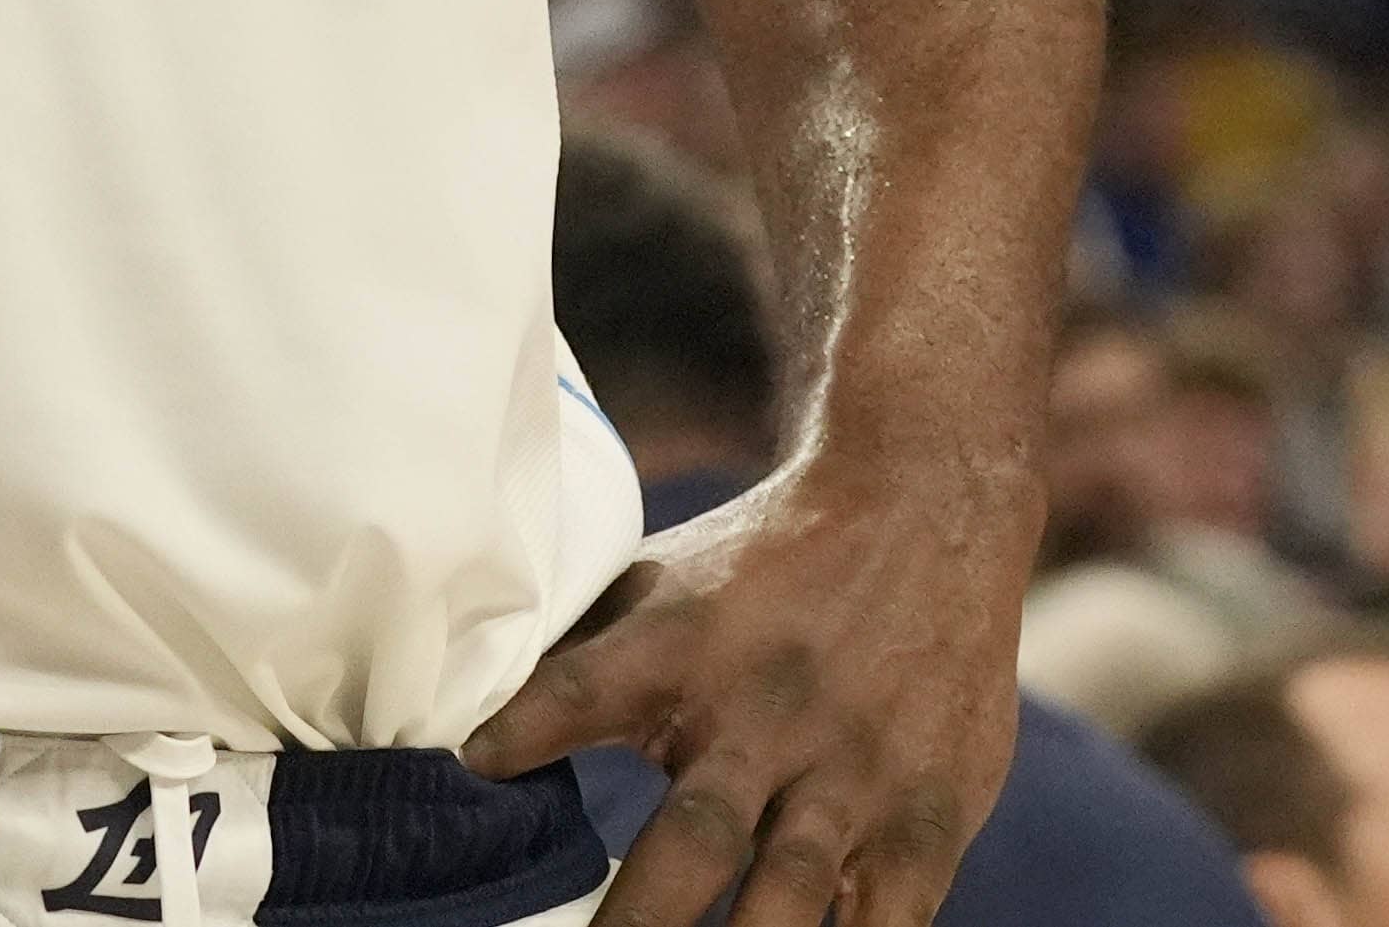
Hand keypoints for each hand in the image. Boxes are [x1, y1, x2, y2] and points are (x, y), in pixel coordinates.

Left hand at [458, 453, 1026, 926]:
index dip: (524, 729)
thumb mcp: (663, 587)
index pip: (585, 689)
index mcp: (682, 645)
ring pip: (792, 888)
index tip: (470, 770)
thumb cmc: (762, 568)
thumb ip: (576, 661)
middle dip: (640, 922)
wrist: (927, 504)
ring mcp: (855, 769)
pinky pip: (892, 915)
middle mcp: (767, 711)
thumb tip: (458, 730)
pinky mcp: (930, 812)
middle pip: (698, 835)